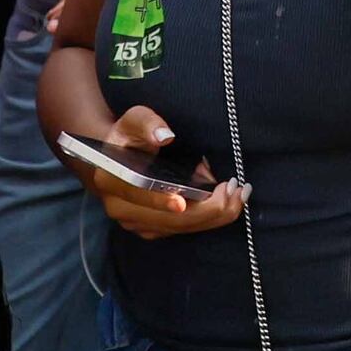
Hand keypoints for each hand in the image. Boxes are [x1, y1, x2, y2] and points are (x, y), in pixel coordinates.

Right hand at [82, 105, 247, 237]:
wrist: (122, 159)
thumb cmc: (131, 136)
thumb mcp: (134, 119)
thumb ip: (146, 123)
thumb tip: (165, 135)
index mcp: (111, 180)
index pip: (137, 193)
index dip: (160, 199)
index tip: (184, 200)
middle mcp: (120, 208)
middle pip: (167, 219)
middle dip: (206, 209)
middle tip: (235, 190)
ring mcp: (137, 223)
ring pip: (180, 228)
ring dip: (215, 216)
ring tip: (239, 196)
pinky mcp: (152, 230)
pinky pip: (184, 230)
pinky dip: (209, 220)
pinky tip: (230, 204)